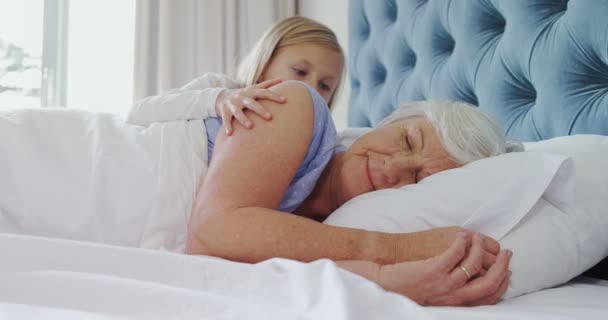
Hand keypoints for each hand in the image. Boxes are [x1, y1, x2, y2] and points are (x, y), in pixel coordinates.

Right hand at [216, 79, 285, 134]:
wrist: (222, 96)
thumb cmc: (244, 95)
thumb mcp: (253, 89)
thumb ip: (266, 85)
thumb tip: (282, 80)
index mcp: (250, 92)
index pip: (263, 92)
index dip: (273, 96)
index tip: (284, 100)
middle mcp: (242, 97)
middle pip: (252, 103)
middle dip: (260, 110)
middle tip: (270, 118)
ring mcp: (232, 104)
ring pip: (238, 112)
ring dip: (243, 119)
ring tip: (250, 126)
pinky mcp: (224, 111)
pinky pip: (226, 119)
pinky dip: (227, 126)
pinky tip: (230, 133)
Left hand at [378, 233, 511, 305]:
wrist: (384, 287)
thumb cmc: (408, 291)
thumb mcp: (438, 299)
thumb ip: (455, 293)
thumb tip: (471, 280)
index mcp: (457, 304)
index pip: (490, 296)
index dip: (502, 282)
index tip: (506, 269)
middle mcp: (454, 296)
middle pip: (490, 283)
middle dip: (502, 266)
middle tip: (507, 253)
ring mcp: (444, 283)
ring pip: (475, 264)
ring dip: (481, 248)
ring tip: (479, 238)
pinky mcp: (433, 268)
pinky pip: (456, 252)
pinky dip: (463, 242)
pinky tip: (463, 235)